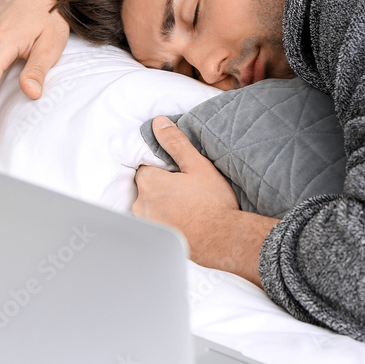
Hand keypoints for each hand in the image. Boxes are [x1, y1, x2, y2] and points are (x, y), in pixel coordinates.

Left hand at [133, 116, 276, 287]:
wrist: (223, 240)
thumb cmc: (212, 203)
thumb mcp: (197, 166)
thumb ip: (175, 143)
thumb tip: (158, 123)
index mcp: (149, 182)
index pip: (146, 167)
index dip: (164, 169)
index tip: (181, 175)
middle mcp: (141, 204)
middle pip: (147, 188)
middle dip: (162, 187)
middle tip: (188, 191)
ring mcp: (148, 224)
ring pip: (151, 206)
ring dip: (164, 205)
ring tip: (189, 207)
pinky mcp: (156, 239)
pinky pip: (157, 224)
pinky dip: (167, 221)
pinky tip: (186, 221)